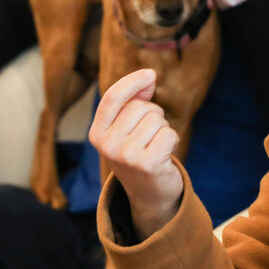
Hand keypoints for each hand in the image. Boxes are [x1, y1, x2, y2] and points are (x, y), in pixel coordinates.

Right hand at [89, 69, 183, 239]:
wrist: (149, 195)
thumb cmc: (139, 153)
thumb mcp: (127, 128)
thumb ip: (134, 101)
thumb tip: (149, 77)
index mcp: (97, 133)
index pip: (113, 97)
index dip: (133, 81)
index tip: (150, 74)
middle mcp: (107, 145)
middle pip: (140, 107)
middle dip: (153, 114)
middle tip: (151, 134)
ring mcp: (125, 156)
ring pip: (157, 119)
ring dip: (163, 128)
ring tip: (156, 145)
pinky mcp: (147, 164)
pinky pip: (169, 134)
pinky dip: (172, 140)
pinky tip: (164, 154)